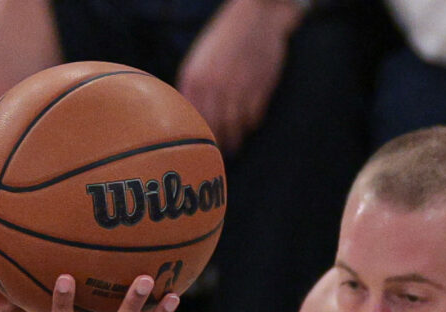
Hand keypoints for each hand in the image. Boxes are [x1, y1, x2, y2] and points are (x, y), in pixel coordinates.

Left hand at [178, 0, 300, 153]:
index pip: (190, 123)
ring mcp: (238, 90)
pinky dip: (250, 126)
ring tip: (233, 149)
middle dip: (215, 147)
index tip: (196, 152)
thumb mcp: (198, 62)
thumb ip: (191, 90)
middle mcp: (214, 88)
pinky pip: (253, 119)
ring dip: (234, 142)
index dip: (194, 140)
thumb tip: (185, 120)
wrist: (256, 18)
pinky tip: (248, 126)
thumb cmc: (223, 42)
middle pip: (212, 131)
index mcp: (194, 81)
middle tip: (216, 158)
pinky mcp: (260, 90)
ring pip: (234, 129)